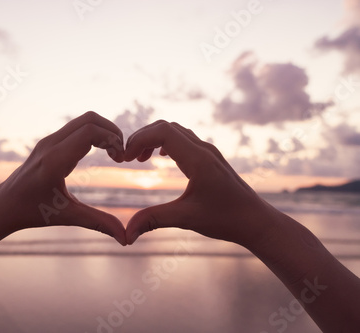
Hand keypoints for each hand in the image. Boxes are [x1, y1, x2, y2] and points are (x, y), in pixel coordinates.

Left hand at [0, 111, 126, 244]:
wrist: (3, 205)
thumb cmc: (32, 212)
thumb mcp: (68, 217)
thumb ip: (98, 223)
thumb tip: (126, 238)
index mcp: (55, 161)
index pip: (90, 131)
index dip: (112, 139)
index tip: (120, 159)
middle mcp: (50, 145)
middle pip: (90, 119)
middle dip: (112, 132)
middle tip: (120, 154)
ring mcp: (48, 141)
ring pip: (83, 120)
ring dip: (103, 131)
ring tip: (113, 154)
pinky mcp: (48, 142)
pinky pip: (76, 127)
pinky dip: (93, 133)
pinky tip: (99, 152)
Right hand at [124, 120, 275, 245]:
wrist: (256, 221)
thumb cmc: (226, 220)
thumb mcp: (186, 219)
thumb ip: (153, 221)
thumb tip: (126, 235)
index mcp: (198, 159)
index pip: (163, 132)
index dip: (139, 139)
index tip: (125, 159)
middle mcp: (203, 149)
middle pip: (165, 127)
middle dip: (142, 138)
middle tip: (127, 159)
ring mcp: (208, 151)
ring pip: (175, 131)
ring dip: (153, 139)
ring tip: (139, 159)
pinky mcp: (210, 158)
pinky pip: (183, 139)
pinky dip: (165, 143)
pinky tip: (160, 158)